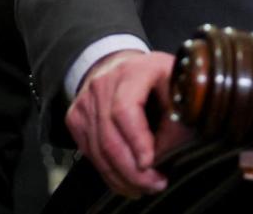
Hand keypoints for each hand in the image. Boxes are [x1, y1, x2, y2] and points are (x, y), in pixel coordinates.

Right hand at [65, 50, 177, 196]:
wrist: (124, 64)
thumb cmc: (157, 78)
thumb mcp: (177, 88)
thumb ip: (175, 120)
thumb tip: (165, 156)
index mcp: (133, 71)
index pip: (125, 109)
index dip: (137, 140)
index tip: (150, 164)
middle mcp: (103, 83)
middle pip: (109, 135)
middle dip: (132, 169)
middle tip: (154, 184)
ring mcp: (85, 100)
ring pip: (97, 149)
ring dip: (120, 175)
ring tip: (143, 187)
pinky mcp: (75, 117)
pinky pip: (89, 151)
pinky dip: (107, 171)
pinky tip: (124, 181)